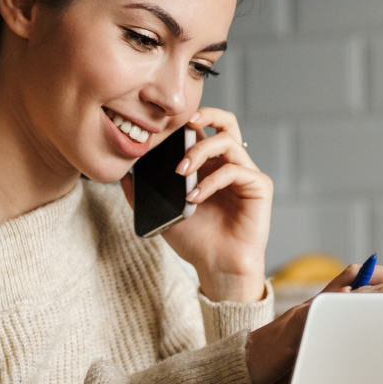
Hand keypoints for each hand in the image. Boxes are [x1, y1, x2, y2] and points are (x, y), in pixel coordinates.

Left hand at [129, 108, 271, 302]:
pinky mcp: (259, 187)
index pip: (204, 129)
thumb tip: (123, 175)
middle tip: (184, 126)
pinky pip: (236, 170)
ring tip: (181, 171)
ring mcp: (246, 174)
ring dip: (200, 151)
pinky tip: (194, 197)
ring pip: (229, 141)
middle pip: (226, 122)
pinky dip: (211, 181)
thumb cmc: (196, 241)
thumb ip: (144, 194)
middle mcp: (230, 164)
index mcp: (210, 166)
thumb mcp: (163, 213)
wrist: (217, 268)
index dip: (188, 121)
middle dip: (205, 115)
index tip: (165, 126)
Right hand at [244, 261, 382, 383]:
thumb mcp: (326, 343)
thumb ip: (350, 333)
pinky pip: (317, 314)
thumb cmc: (291, 357)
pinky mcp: (293, 329)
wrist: (251, 365)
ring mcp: (307, 313)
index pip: (366, 282)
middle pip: (362, 284)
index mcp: (332, 305)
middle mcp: (322, 303)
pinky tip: (352, 298)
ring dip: (375, 291)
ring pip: (346, 295)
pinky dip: (334, 305)